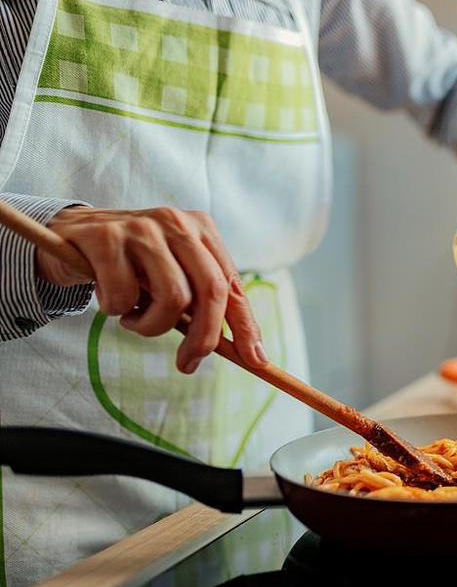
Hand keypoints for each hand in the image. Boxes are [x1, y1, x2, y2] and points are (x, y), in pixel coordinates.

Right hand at [38, 207, 266, 373]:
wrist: (72, 234)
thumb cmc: (131, 264)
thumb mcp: (172, 275)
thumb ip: (200, 302)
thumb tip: (241, 351)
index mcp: (202, 229)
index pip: (233, 284)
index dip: (246, 325)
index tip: (255, 359)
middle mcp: (178, 223)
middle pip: (211, 291)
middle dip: (204, 338)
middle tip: (187, 363)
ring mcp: (143, 227)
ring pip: (173, 298)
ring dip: (151, 326)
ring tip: (134, 319)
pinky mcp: (107, 238)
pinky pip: (125, 296)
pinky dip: (116, 311)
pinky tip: (110, 300)